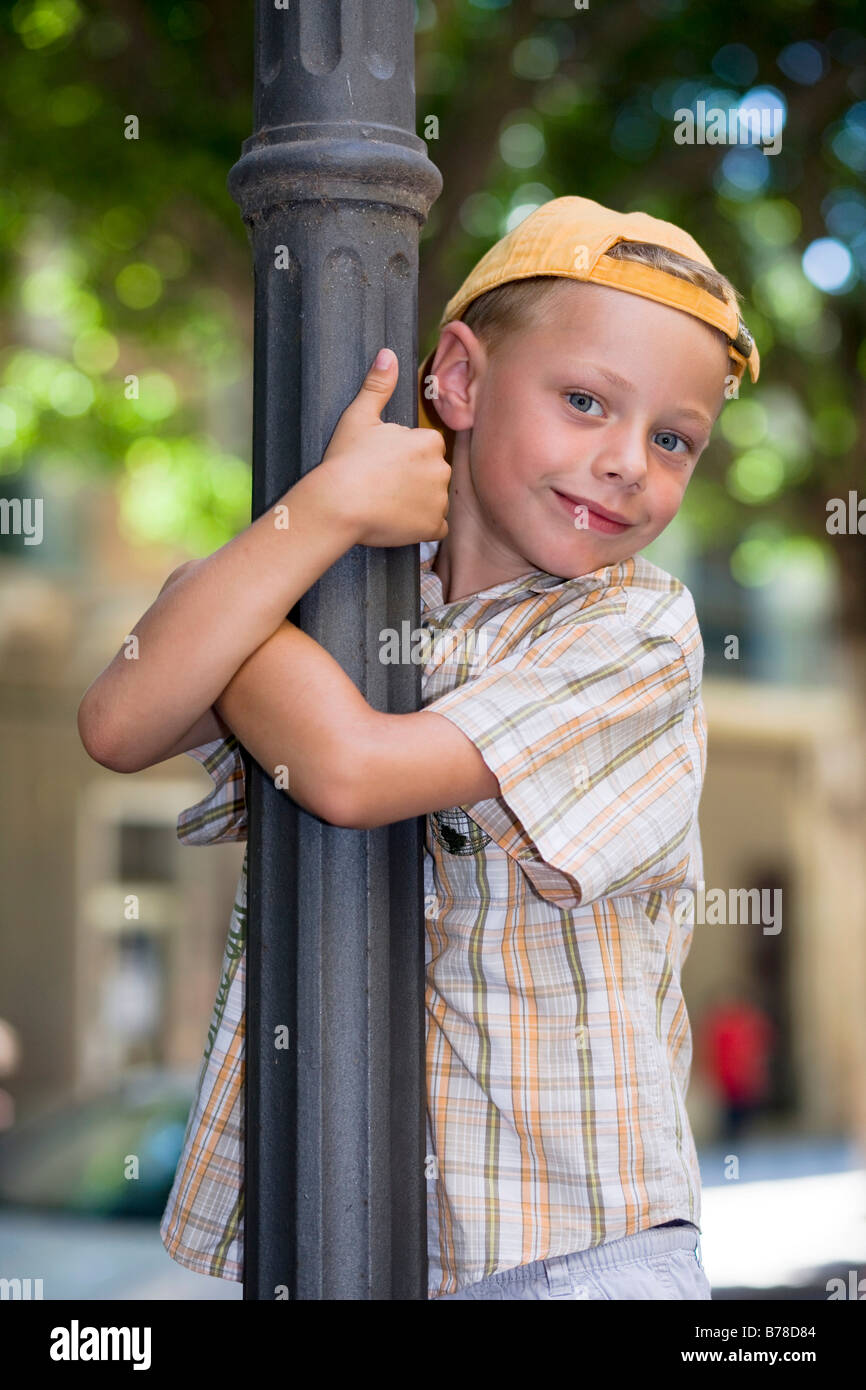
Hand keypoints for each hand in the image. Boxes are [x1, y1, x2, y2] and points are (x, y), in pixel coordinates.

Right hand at [320, 348, 450, 547]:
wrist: (338, 504)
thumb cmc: (346, 461)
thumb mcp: (359, 416)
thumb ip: (378, 386)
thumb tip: (388, 354)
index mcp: (428, 441)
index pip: (425, 448)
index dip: (403, 457)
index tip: (383, 464)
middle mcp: (441, 469)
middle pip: (431, 474)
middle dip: (413, 480)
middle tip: (382, 485)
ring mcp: (438, 500)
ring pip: (433, 500)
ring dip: (417, 504)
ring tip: (386, 504)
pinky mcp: (433, 527)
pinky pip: (435, 527)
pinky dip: (419, 527)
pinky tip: (397, 521)